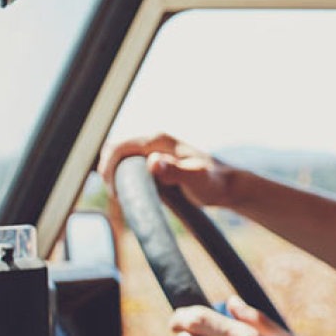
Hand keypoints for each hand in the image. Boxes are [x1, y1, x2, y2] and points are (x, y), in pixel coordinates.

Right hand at [101, 133, 240, 208]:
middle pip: (115, 149)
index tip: (114, 190)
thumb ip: (175, 171)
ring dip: (114, 174)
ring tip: (122, 195)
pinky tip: (131, 192)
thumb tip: (152, 163)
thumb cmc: (213, 183)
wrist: (226, 184)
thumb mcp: (195, 179)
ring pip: (121, 156)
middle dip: (109, 170)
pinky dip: (123, 176)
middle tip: (118, 195)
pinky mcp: (155, 160)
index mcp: (158, 139)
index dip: (109, 166)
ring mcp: (153, 149)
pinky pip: (130, 164)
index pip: (119, 146)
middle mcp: (154, 140)